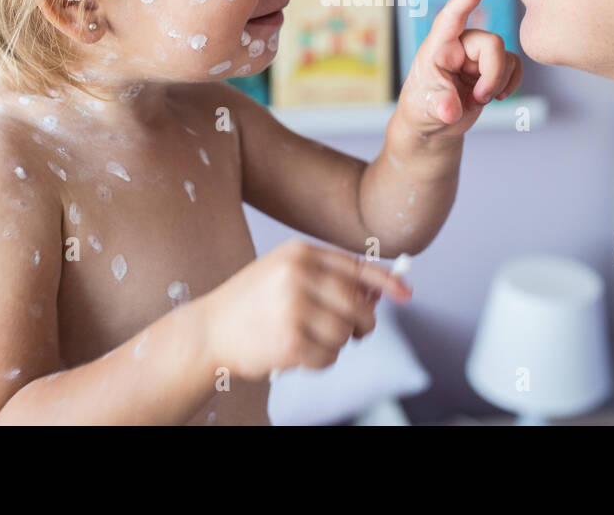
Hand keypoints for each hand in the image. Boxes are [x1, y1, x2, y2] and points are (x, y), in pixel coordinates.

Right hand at [202, 240, 411, 381]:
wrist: (208, 330)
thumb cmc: (251, 302)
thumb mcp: (284, 273)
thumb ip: (328, 278)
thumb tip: (378, 292)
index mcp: (299, 253)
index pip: (356, 266)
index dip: (386, 281)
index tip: (406, 294)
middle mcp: (297, 276)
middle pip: (358, 304)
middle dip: (363, 323)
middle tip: (356, 332)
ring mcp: (292, 308)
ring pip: (346, 333)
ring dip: (338, 343)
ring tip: (312, 340)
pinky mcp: (289, 341)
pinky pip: (329, 357)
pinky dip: (321, 361)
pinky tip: (300, 353)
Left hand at [397, 0, 522, 135]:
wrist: (431, 123)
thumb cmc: (421, 106)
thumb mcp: (425, 108)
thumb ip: (440, 105)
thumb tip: (450, 111)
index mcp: (439, 45)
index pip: (454, 14)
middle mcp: (460, 44)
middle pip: (493, 43)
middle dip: (492, 75)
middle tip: (477, 99)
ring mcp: (477, 54)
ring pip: (506, 57)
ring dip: (497, 84)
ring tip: (475, 101)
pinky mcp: (491, 66)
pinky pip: (514, 65)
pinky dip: (511, 84)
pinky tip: (497, 97)